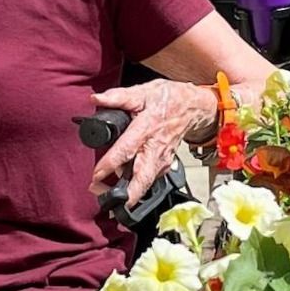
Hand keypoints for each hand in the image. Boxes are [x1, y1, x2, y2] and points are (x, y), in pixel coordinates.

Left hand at [87, 78, 216, 208]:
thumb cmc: (169, 99)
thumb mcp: (143, 92)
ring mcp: (162, 159)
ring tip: (104, 192)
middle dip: (124, 195)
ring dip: (127, 194)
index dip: (110, 164)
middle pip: (142, 179)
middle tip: (103, 199)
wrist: (193, 107)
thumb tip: (96, 98)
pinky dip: (135, 186)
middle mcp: (155, 148)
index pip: (127, 149)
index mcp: (147, 127)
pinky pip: (149, 180)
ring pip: (145, 184)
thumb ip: (118, 97)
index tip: (96, 175)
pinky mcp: (164, 165)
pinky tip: (121, 184)